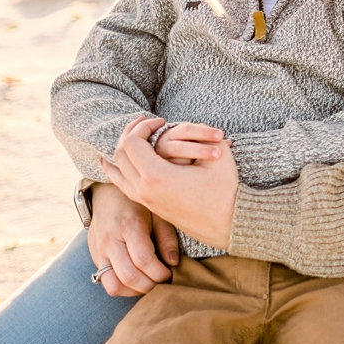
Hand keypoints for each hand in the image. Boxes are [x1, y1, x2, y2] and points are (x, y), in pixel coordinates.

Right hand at [85, 180, 179, 296]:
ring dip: (134, 291)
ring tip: (149, 283)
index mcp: (129, 225)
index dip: (159, 273)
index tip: (170, 274)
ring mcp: (99, 251)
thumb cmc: (138, 204)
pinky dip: (122, 288)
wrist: (108, 196)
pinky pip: (106, 283)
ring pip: (114, 285)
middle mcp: (111, 240)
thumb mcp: (157, 212)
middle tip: (162, 282)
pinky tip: (136, 282)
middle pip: (129, 276)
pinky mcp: (95, 259)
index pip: (143, 260)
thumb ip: (166, 237)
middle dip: (149, 285)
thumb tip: (173, 263)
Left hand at [100, 115, 238, 250]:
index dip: (143, 126)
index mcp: (156, 177)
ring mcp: (144, 200)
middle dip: (131, 134)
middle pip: (120, 155)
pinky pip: (123, 185)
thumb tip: (183, 125)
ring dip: (123, 150)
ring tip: (132, 136)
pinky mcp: (149, 206)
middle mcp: (143, 190)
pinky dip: (118, 170)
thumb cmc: (224, 187)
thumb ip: (197, 133)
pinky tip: (116, 162)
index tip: (162, 120)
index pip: (132, 143)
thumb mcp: (216, 152)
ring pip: (118, 171)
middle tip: (145, 122)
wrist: (227, 223)